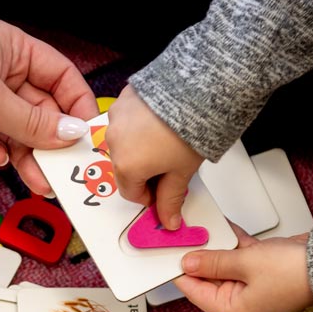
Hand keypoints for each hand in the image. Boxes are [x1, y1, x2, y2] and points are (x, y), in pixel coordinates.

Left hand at [0, 19, 99, 195]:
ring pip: (21, 136)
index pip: (61, 76)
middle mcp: (0, 76)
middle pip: (43, 112)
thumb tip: (71, 135)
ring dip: (32, 158)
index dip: (78, 105)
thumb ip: (32, 122)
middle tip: (68, 172)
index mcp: (11, 51)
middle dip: (55, 141)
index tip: (91, 137)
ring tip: (41, 183)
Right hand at [105, 84, 203, 229]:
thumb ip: (171, 199)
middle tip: (169, 164)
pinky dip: (139, 123)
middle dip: (144, 170)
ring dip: (140, 146)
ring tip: (165, 140)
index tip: (164, 190)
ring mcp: (116, 117)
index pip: (131, 193)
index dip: (150, 195)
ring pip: (124, 142)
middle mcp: (115, 142)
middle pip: (125, 167)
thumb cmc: (190, 129)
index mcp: (126, 166)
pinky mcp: (123, 98)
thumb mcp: (182, 171)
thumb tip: (169, 221)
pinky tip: (159, 121)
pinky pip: (126, 118)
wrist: (197, 90)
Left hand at [174, 225, 312, 311]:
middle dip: (198, 255)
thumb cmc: (295, 274)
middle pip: (209, 278)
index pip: (196, 292)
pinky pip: (240, 256)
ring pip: (225, 264)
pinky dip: (233, 242)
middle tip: (182, 236)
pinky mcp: (264, 270)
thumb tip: (189, 263)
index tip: (167, 255)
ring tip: (199, 228)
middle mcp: (242, 303)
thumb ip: (213, 262)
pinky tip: (222, 226)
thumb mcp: (245, 264)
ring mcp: (253, 286)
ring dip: (216, 246)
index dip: (180, 272)